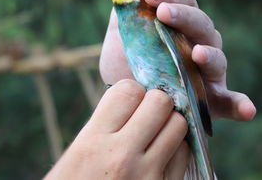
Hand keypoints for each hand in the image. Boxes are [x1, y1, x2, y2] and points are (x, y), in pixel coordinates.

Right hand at [44, 80, 189, 179]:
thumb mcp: (77, 157)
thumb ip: (104, 127)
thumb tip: (133, 101)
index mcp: (92, 143)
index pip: (128, 91)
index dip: (132, 91)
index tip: (130, 101)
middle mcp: (122, 156)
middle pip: (159, 102)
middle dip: (155, 102)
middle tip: (147, 113)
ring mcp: (148, 176)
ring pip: (178, 125)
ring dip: (170, 123)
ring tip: (157, 132)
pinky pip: (184, 154)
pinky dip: (177, 148)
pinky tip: (163, 153)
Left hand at [99, 0, 255, 120]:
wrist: (123, 102)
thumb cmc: (127, 63)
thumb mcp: (128, 25)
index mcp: (182, 27)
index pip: (185, 4)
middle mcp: (199, 46)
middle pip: (202, 26)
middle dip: (185, 18)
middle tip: (164, 12)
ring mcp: (207, 74)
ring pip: (217, 59)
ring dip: (210, 55)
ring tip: (197, 53)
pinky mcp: (211, 102)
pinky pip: (229, 103)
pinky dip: (241, 104)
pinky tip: (248, 110)